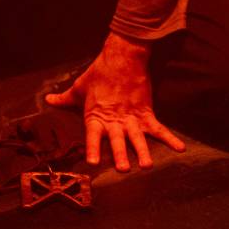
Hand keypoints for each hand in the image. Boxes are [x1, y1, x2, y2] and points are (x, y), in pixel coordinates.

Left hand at [44, 37, 184, 171]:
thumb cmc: (99, 74)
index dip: (93, 148)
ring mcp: (132, 117)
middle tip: (123, 169)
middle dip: (121, 155)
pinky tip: (180, 148)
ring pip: (138, 138)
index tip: (93, 162)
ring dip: (143, 151)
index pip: (94, 135)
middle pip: (118, 140)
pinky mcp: (146, 112)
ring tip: (147, 166)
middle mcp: (115, 120)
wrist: (123, 58)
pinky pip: (159, 128)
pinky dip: (170, 138)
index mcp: (97, 115)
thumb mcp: (79, 87)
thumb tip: (48, 100)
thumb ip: (64, 98)